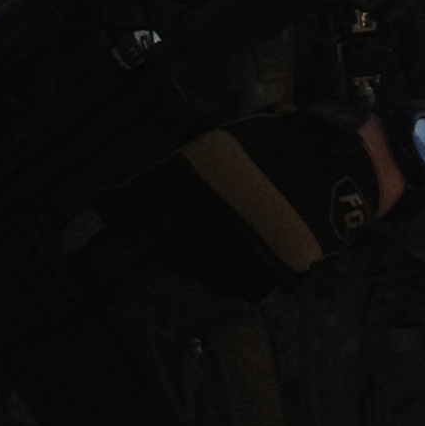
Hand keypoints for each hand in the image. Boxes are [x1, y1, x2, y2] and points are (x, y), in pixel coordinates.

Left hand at [75, 108, 401, 295]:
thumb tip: (156, 202)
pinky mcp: (279, 261)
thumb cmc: (288, 141)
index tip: (71, 245)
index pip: (139, 197)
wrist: (354, 158)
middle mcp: (219, 200)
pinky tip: (256, 258)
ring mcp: (249, 234)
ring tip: (233, 244)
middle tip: (191, 241)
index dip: (102, 222)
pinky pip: (242, 287)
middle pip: (171, 248)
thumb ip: (195, 167)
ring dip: (210, 265)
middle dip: (175, 249)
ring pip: (205, 272)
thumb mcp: (234, 138)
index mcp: (203, 163)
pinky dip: (243, 279)